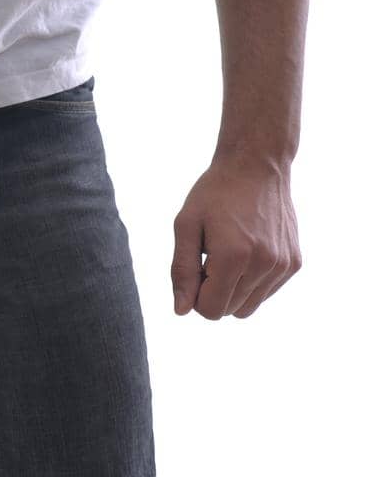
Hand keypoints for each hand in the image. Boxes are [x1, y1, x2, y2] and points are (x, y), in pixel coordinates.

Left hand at [171, 154, 301, 319]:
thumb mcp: (186, 224)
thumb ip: (181, 270)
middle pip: (230, 311)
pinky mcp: (294, 263)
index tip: (196, 265)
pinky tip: (248, 248)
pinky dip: (252, 280)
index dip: (196, 294)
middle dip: (214, 290)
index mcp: (234, 257)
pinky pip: (266, 292)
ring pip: (250, 306)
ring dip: (234, 288)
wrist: (257, 165)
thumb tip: (182, 311)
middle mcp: (264, 265)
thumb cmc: (215, 193)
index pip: (210, 310)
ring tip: (229, 251)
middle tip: (211, 254)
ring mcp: (283, 266)